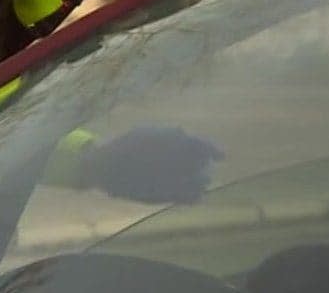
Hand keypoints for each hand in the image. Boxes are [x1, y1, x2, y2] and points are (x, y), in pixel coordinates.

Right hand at [84, 126, 223, 203]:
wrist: (108, 166)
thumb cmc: (129, 145)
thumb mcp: (150, 131)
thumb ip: (172, 135)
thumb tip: (188, 137)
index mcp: (175, 142)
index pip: (206, 148)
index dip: (215, 151)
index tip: (220, 156)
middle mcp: (178, 162)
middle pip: (205, 167)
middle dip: (204, 166)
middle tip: (203, 166)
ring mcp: (174, 180)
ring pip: (202, 183)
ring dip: (202, 180)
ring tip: (197, 179)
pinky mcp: (168, 196)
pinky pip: (192, 198)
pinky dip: (195, 194)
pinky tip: (191, 192)